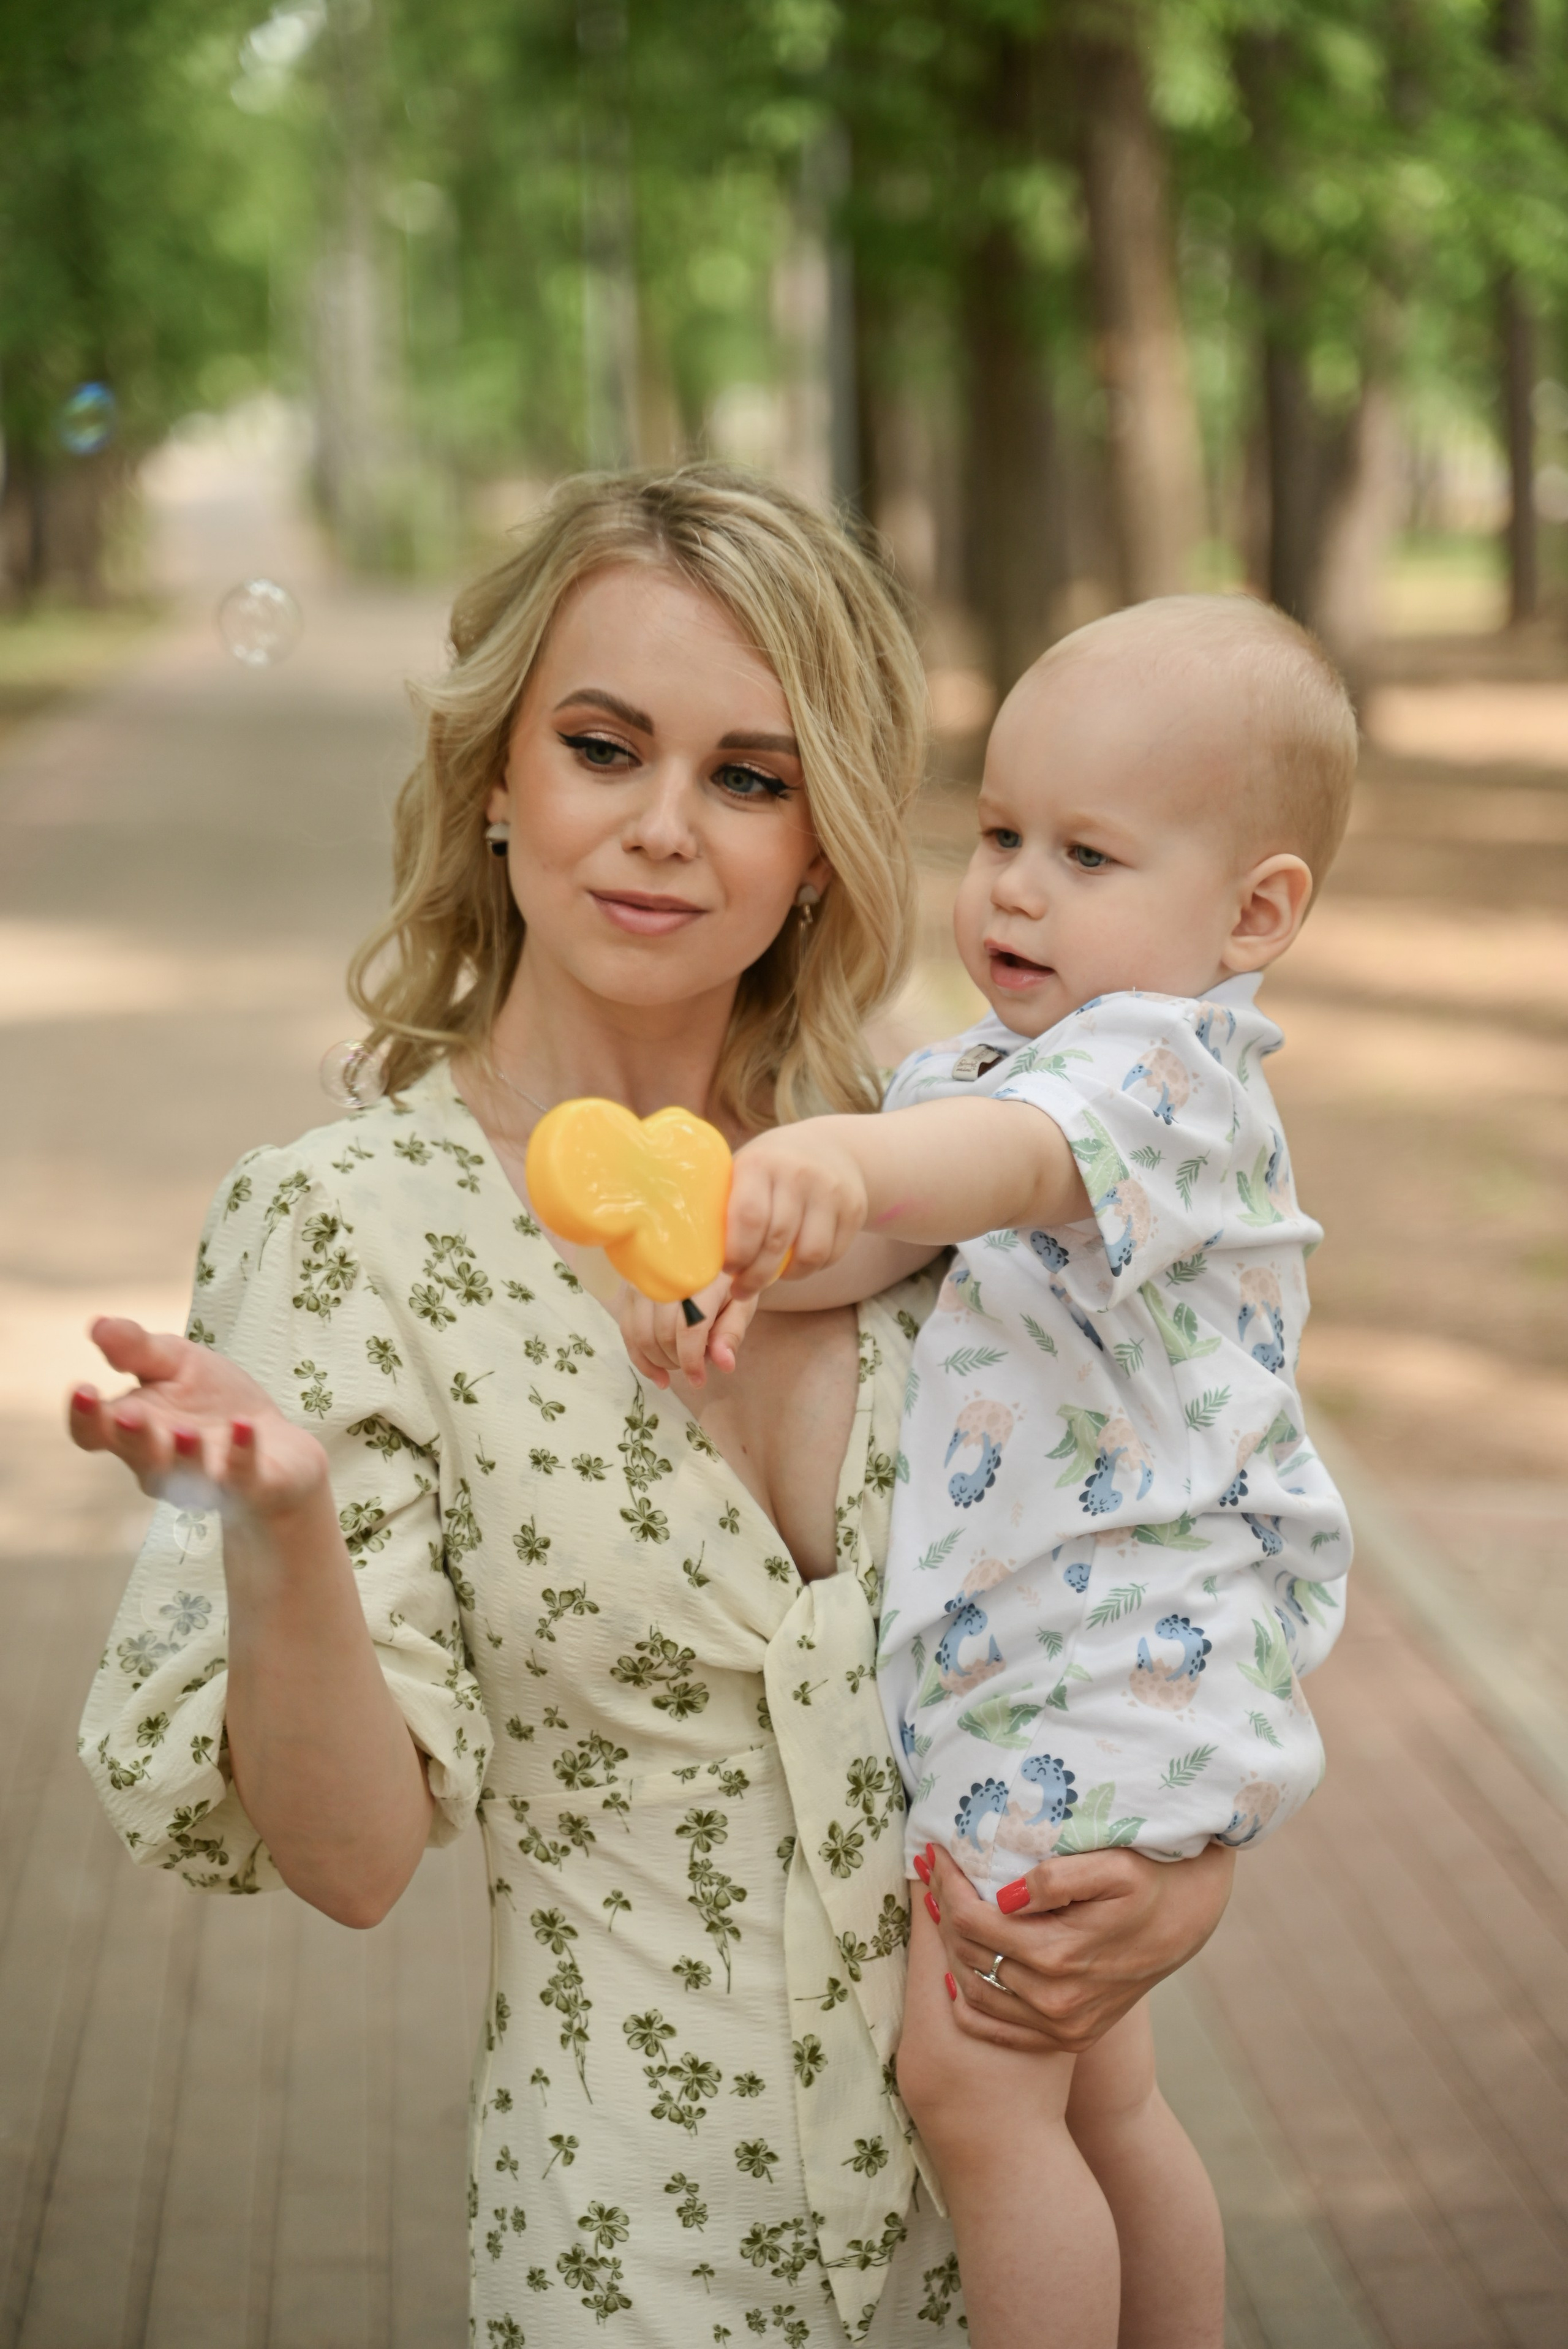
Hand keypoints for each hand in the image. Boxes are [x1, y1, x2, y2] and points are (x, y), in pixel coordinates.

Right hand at [68, 1316, 327, 1521]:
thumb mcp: (178, 1363)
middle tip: (128, 1414)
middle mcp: (163, 1464)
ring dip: (185, 1456)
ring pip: (186, 1477)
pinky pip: (242, 1479)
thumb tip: (99, 1326)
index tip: (83, 1388)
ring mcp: (206, 1481)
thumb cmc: (216, 1404)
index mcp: (136, 1431)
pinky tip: (243, 1425)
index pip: (96, 1434)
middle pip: (138, 1457)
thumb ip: (139, 1350)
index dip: (85, 1417)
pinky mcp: (251, 1488)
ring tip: (186, 1431)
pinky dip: (241, 1454)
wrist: (279, 1444)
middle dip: (132, 1438)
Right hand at [615, 1276, 758, 1389]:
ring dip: (657, 1361)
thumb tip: (724, 1365)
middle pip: (662, 1334)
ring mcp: (643, 1279)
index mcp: (702, 1277)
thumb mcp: (741, 1304)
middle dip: (677, 1361)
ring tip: (677, 1365)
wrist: (706, 1253)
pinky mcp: (629, 1288)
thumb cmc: (727, 1281)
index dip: (691, 1361)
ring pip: (640, 1334)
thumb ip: (732, 1332)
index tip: (698, 1381)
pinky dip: (639, 1357)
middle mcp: (666, 1275)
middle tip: (694, 1365)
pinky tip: (656, 1373)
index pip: (689, 1328)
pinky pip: (626, 1329)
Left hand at [725, 1119, 868, 1299]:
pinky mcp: (854, 1208)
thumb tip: (697, 1253)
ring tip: (772, 1277)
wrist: (832, 1147)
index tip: (728, 1269)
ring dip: (786, 1276)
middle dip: (756, 1276)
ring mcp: (831, 1191)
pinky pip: (832, 1255)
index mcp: (761, 1163)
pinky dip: (812, 1268)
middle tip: (742, 1290)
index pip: (749, 1217)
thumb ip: (727, 1202)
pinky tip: (797, 1264)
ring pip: (810, 1254)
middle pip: (777, 1242)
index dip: (737, 1252)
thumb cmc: (772, 1167)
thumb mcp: (747, 1168)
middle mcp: (798, 1174)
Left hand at [918, 1840, 1234, 2054]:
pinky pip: (1000, 2030)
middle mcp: (1056, 2000)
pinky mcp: (1070, 2035)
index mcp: (1060, 1956)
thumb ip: (1055, 1879)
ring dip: (950, 1951)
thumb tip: (1003, 1898)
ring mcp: (1063, 2024)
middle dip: (943, 1912)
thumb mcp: (1112, 1867)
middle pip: (969, 1956)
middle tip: (931, 1875)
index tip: (933, 1854)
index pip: (973, 1922)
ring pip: (976, 1993)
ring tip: (939, 1910)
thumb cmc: (1149, 1881)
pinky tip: (954, 1973)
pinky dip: (970, 2003)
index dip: (947, 1885)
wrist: (1189, 1921)